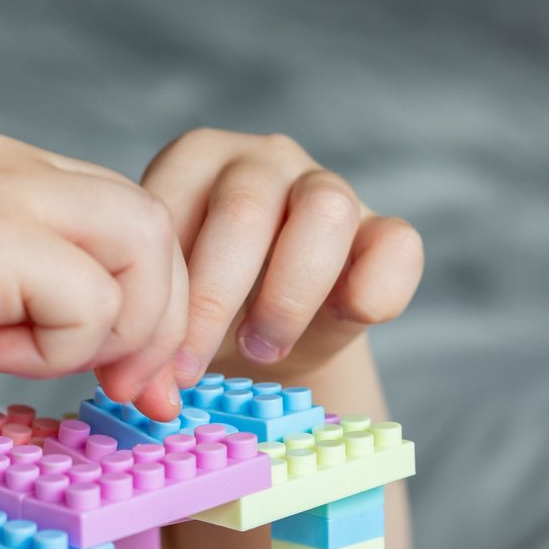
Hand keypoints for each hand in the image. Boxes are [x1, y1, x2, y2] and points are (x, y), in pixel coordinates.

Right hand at [0, 132, 189, 420]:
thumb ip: (42, 306)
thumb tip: (124, 351)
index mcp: (1, 168)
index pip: (125, 216)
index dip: (149, 299)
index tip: (131, 376)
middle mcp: (7, 161)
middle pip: (152, 225)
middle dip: (158, 320)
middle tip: (126, 389)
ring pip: (141, 248)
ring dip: (113, 330)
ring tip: (34, 360)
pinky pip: (90, 297)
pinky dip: (60, 347)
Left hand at [141, 130, 421, 385]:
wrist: (263, 334)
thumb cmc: (202, 311)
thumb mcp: (166, 309)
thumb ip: (152, 332)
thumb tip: (150, 389)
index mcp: (193, 161)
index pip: (172, 207)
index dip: (162, 293)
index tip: (156, 358)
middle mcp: (260, 159)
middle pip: (245, 211)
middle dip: (215, 301)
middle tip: (195, 368)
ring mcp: (326, 185)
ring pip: (325, 212)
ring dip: (289, 296)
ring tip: (263, 350)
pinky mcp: (382, 228)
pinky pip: (397, 245)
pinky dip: (377, 290)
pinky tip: (346, 323)